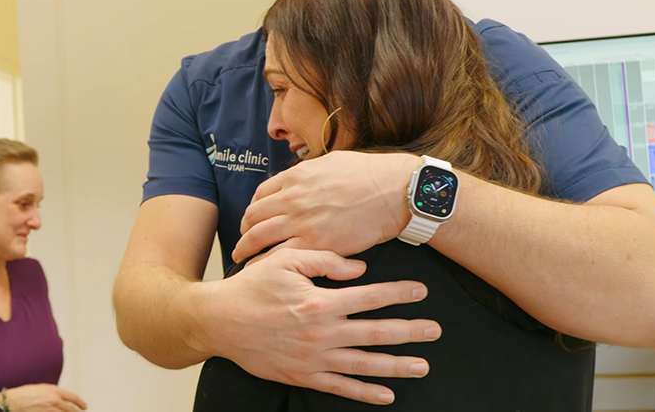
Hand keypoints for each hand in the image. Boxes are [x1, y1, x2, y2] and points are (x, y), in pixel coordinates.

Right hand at [3, 383, 86, 411]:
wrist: (11, 402)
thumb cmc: (23, 394)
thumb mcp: (40, 388)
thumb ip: (52, 393)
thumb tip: (60, 398)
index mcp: (54, 390)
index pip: (72, 397)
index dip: (80, 402)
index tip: (84, 406)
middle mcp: (54, 400)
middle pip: (71, 409)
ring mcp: (50, 410)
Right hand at [197, 247, 440, 404]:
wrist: (219, 321)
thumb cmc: (252, 287)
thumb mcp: (285, 260)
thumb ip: (324, 260)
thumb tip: (361, 269)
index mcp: (321, 301)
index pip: (371, 296)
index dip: (399, 293)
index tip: (421, 292)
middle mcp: (323, 333)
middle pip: (376, 333)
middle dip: (409, 331)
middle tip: (435, 331)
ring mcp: (314, 358)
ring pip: (364, 364)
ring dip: (397, 366)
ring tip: (422, 366)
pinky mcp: (303, 376)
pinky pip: (340, 388)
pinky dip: (365, 393)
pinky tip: (387, 395)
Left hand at [233, 151, 418, 263]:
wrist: (394, 191)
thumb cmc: (369, 174)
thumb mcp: (331, 162)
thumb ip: (309, 172)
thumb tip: (299, 178)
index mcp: (296, 177)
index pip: (260, 195)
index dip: (253, 210)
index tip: (252, 220)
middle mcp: (292, 198)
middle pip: (253, 217)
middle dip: (244, 232)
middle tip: (241, 243)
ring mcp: (302, 221)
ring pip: (259, 237)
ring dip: (246, 249)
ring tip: (242, 259)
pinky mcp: (316, 243)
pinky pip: (280, 256)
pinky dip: (266, 264)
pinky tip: (263, 271)